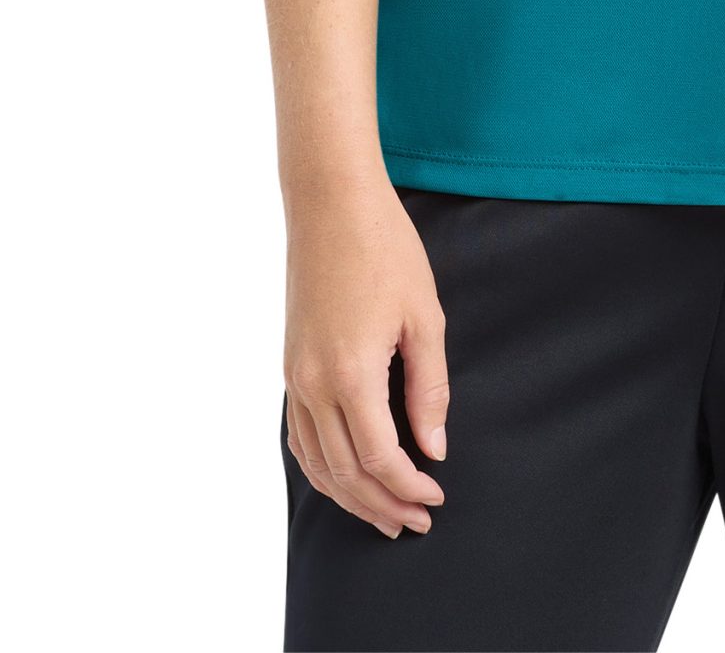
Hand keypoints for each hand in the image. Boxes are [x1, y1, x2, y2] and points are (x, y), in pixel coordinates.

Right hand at [282, 178, 451, 539]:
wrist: (330, 203)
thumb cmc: (385, 249)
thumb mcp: (424, 317)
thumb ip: (429, 389)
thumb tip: (433, 447)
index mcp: (351, 375)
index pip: (381, 458)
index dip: (409, 487)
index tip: (436, 496)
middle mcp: (313, 384)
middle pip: (345, 472)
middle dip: (382, 505)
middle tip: (416, 521)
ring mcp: (294, 377)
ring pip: (316, 462)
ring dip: (350, 496)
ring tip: (383, 515)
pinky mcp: (288, 365)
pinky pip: (298, 435)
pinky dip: (321, 467)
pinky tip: (343, 476)